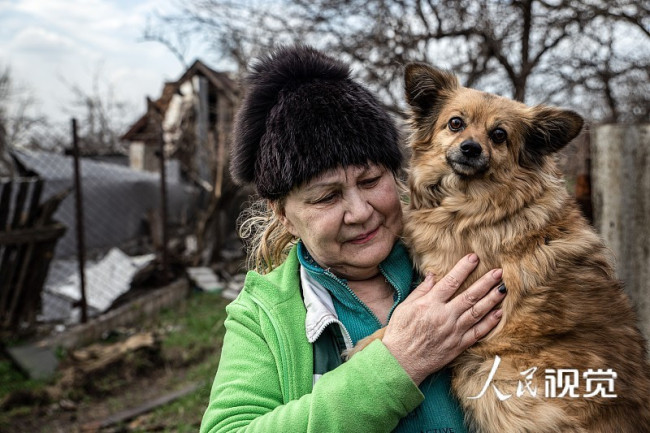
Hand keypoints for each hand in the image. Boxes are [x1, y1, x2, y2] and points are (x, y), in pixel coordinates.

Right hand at [382, 253, 504, 384]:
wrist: (401, 361)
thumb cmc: (400, 332)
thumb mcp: (405, 307)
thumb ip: (421, 291)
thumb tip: (432, 276)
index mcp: (430, 304)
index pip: (451, 282)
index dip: (464, 268)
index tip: (474, 257)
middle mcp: (444, 316)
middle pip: (470, 296)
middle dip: (486, 282)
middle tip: (498, 272)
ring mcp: (453, 331)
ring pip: (477, 312)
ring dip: (492, 299)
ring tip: (503, 289)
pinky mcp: (458, 345)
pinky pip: (478, 333)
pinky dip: (490, 323)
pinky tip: (499, 313)